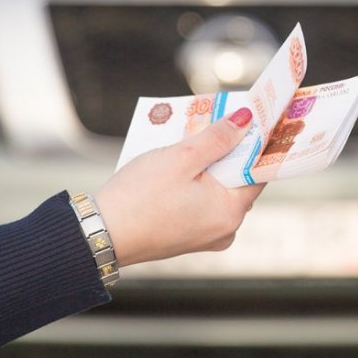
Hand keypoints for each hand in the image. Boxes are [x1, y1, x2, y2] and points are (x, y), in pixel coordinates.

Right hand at [94, 108, 263, 266]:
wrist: (100, 234)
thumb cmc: (139, 197)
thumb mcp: (182, 158)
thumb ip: (218, 138)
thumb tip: (247, 120)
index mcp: (230, 213)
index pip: (257, 172)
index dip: (254, 144)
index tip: (250, 121)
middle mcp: (224, 230)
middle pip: (235, 180)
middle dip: (225, 152)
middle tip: (214, 122)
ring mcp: (205, 237)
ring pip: (215, 191)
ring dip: (205, 166)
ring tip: (189, 140)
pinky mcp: (186, 237)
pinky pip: (199, 203)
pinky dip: (192, 183)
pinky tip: (175, 166)